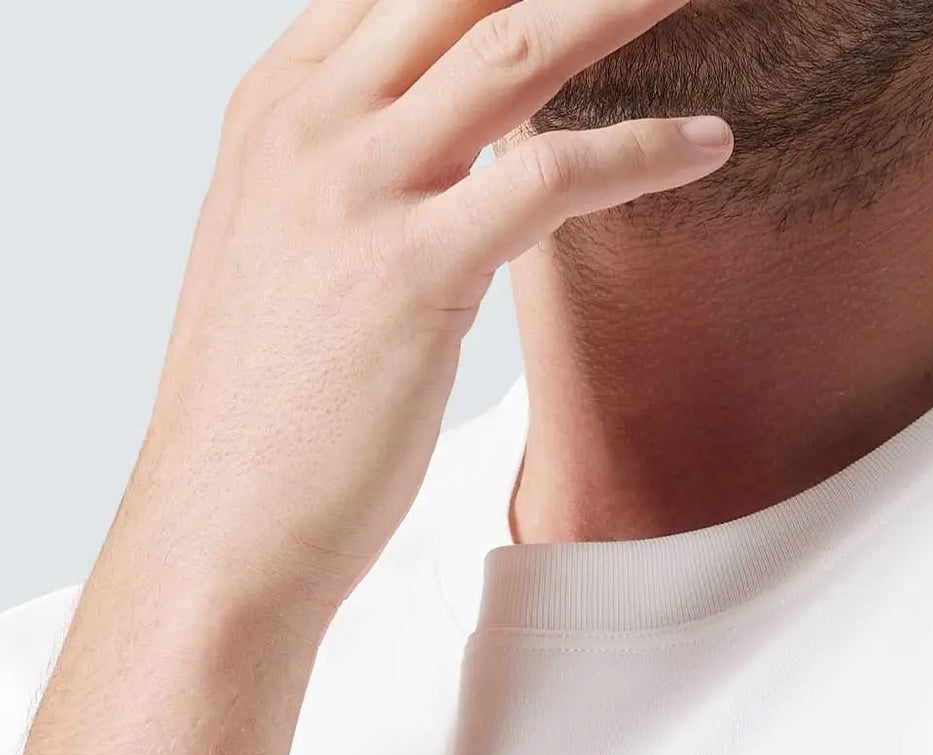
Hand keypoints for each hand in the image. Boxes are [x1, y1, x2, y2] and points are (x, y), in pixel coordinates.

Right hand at [124, 0, 730, 619]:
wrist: (222, 525)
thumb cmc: (273, 414)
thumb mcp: (293, 257)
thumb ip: (355, 178)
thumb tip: (443, 156)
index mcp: (278, 111)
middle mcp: (310, 126)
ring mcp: (354, 191)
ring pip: (511, 46)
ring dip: (622, 5)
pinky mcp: (411, 272)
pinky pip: (547, 176)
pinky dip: (642, 152)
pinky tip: (710, 147)